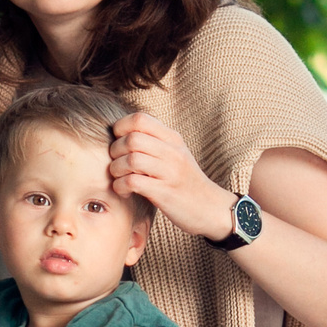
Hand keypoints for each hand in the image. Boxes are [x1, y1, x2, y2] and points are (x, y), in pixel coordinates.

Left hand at [108, 109, 235, 240]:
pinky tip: (124, 191)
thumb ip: (154, 141)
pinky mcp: (165, 193)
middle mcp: (172, 152)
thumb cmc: (185, 182)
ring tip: (119, 178)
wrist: (210, 208)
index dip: (121, 127)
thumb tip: (121, 133)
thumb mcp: (175, 154)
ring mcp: (170, 172)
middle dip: (115, 151)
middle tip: (116, 163)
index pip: (140, 118)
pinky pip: (133, 182)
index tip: (118, 142)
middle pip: (132, 138)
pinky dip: (121, 186)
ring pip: (131, 159)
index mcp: (173, 139)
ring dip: (116, 169)